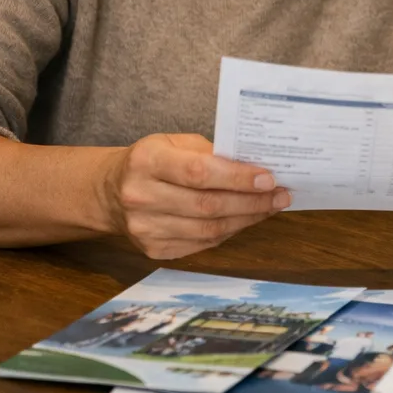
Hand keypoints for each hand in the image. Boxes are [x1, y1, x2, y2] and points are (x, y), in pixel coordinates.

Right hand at [96, 133, 289, 258]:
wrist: (110, 192)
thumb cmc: (152, 161)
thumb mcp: (174, 143)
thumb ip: (211, 153)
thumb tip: (257, 167)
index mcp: (146, 161)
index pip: (199, 172)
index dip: (238, 177)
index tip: (269, 178)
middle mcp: (141, 196)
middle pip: (207, 205)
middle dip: (252, 202)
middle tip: (281, 195)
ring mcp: (144, 228)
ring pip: (208, 230)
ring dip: (246, 219)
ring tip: (270, 207)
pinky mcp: (153, 250)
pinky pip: (202, 244)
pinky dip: (230, 231)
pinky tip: (246, 219)